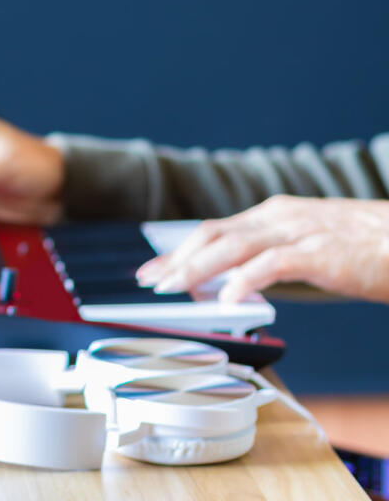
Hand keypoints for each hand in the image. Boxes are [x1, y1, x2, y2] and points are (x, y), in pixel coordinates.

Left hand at [136, 195, 388, 303]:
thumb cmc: (365, 249)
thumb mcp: (307, 247)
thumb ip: (269, 258)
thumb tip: (231, 284)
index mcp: (273, 215)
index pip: (213, 231)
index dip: (179, 251)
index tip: (154, 269)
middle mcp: (279, 218)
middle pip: (212, 235)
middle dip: (177, 260)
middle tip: (151, 281)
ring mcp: (298, 233)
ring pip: (232, 247)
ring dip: (197, 269)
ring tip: (173, 288)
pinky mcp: (321, 253)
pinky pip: (273, 265)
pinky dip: (245, 281)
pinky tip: (229, 299)